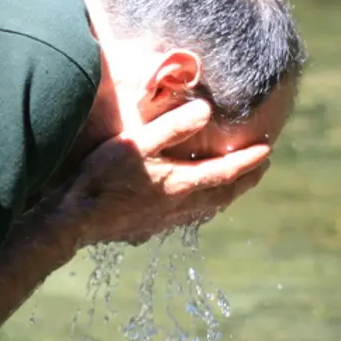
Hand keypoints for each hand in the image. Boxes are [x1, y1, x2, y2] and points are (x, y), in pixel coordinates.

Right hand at [56, 99, 271, 247]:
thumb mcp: (137, 143)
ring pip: (204, 210)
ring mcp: (161, 222)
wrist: (73, 219)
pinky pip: (183, 219)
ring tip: (230, 188)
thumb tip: (206, 110)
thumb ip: (172, 127)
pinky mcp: (144, 230)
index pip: (225, 172)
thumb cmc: (102, 177)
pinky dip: (198, 208)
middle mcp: (178, 207)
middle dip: (244, 182)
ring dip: (223, 197)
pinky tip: (188, 207)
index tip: (267, 152)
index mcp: (180, 184)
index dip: (248, 161)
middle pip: (222, 195)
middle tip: (259, 170)